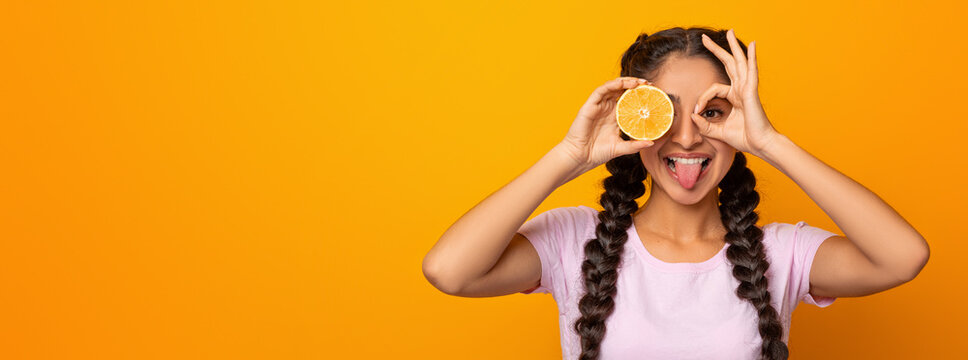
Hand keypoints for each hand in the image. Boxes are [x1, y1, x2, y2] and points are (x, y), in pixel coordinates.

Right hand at [557, 76, 655, 170]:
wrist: (580, 157)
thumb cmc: (597, 153)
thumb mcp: (621, 148)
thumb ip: (635, 145)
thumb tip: (651, 142)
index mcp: (615, 117)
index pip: (629, 101)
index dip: (640, 96)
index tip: (653, 94)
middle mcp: (607, 109)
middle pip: (622, 91)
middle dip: (635, 85)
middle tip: (648, 84)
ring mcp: (599, 106)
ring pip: (613, 87)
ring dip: (626, 82)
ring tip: (639, 82)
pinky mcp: (590, 105)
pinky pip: (601, 90)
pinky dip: (612, 85)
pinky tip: (623, 84)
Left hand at [689, 29, 781, 157]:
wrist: (760, 145)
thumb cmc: (744, 138)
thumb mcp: (718, 131)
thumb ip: (704, 125)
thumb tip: (692, 116)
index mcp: (735, 97)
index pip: (713, 88)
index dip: (702, 98)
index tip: (696, 111)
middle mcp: (741, 89)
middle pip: (728, 64)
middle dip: (717, 50)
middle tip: (705, 37)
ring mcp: (747, 89)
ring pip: (739, 62)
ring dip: (734, 46)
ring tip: (730, 31)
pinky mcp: (752, 92)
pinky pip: (751, 72)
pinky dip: (752, 58)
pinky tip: (753, 45)